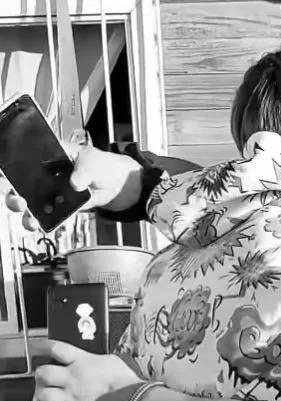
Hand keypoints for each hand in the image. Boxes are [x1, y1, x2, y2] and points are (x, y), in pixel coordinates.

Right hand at [3, 139, 142, 228]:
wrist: (130, 187)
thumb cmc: (111, 166)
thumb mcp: (96, 161)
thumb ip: (85, 170)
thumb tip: (75, 183)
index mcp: (54, 156)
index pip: (27, 159)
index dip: (13, 168)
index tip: (7, 177)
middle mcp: (52, 174)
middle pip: (25, 183)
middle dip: (15, 193)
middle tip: (19, 201)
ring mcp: (58, 191)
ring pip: (35, 201)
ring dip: (28, 212)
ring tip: (29, 220)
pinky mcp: (67, 207)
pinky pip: (52, 215)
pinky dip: (46, 222)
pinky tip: (41, 227)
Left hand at [34, 341, 143, 400]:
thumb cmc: (129, 381)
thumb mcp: (114, 361)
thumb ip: (99, 360)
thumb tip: (96, 360)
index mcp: (82, 362)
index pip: (55, 348)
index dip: (44, 347)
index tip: (39, 348)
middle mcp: (72, 379)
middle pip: (43, 373)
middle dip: (42, 374)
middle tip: (47, 376)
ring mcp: (70, 399)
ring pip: (42, 396)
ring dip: (44, 396)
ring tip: (50, 396)